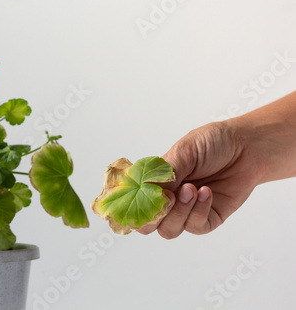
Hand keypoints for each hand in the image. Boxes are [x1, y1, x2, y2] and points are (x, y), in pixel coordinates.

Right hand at [137, 121, 264, 238]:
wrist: (246, 148)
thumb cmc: (211, 144)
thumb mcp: (183, 152)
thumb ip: (164, 174)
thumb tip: (147, 192)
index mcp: (152, 181)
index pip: (129, 202)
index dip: (127, 206)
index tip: (136, 198)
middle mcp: (165, 199)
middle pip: (145, 225)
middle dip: (153, 215)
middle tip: (167, 197)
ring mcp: (184, 211)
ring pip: (168, 230)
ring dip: (179, 212)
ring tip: (192, 188)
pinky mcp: (205, 220)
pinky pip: (195, 227)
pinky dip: (199, 211)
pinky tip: (206, 192)